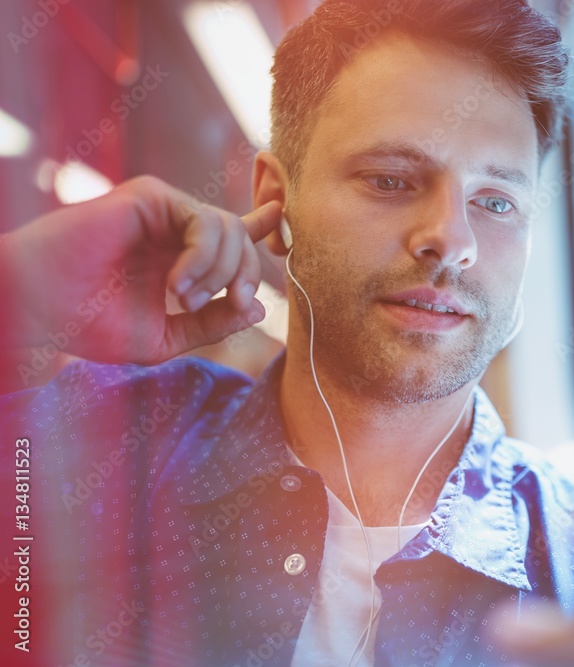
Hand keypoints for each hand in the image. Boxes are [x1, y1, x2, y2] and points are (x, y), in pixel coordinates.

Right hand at [1, 175, 281, 364]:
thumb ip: (213, 322)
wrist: (40, 308)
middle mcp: (176, 230)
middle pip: (242, 239)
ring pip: (229, 229)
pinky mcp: (152, 196)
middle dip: (249, 275)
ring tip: (183, 299)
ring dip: (219, 272)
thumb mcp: (167, 336)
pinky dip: (203, 256)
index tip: (282, 224)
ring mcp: (165, 210)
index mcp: (181, 257)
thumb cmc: (92, 325)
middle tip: (232, 304)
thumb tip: (260, 309)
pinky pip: (206, 220)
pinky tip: (177, 284)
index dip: (262, 226)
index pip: (233, 237)